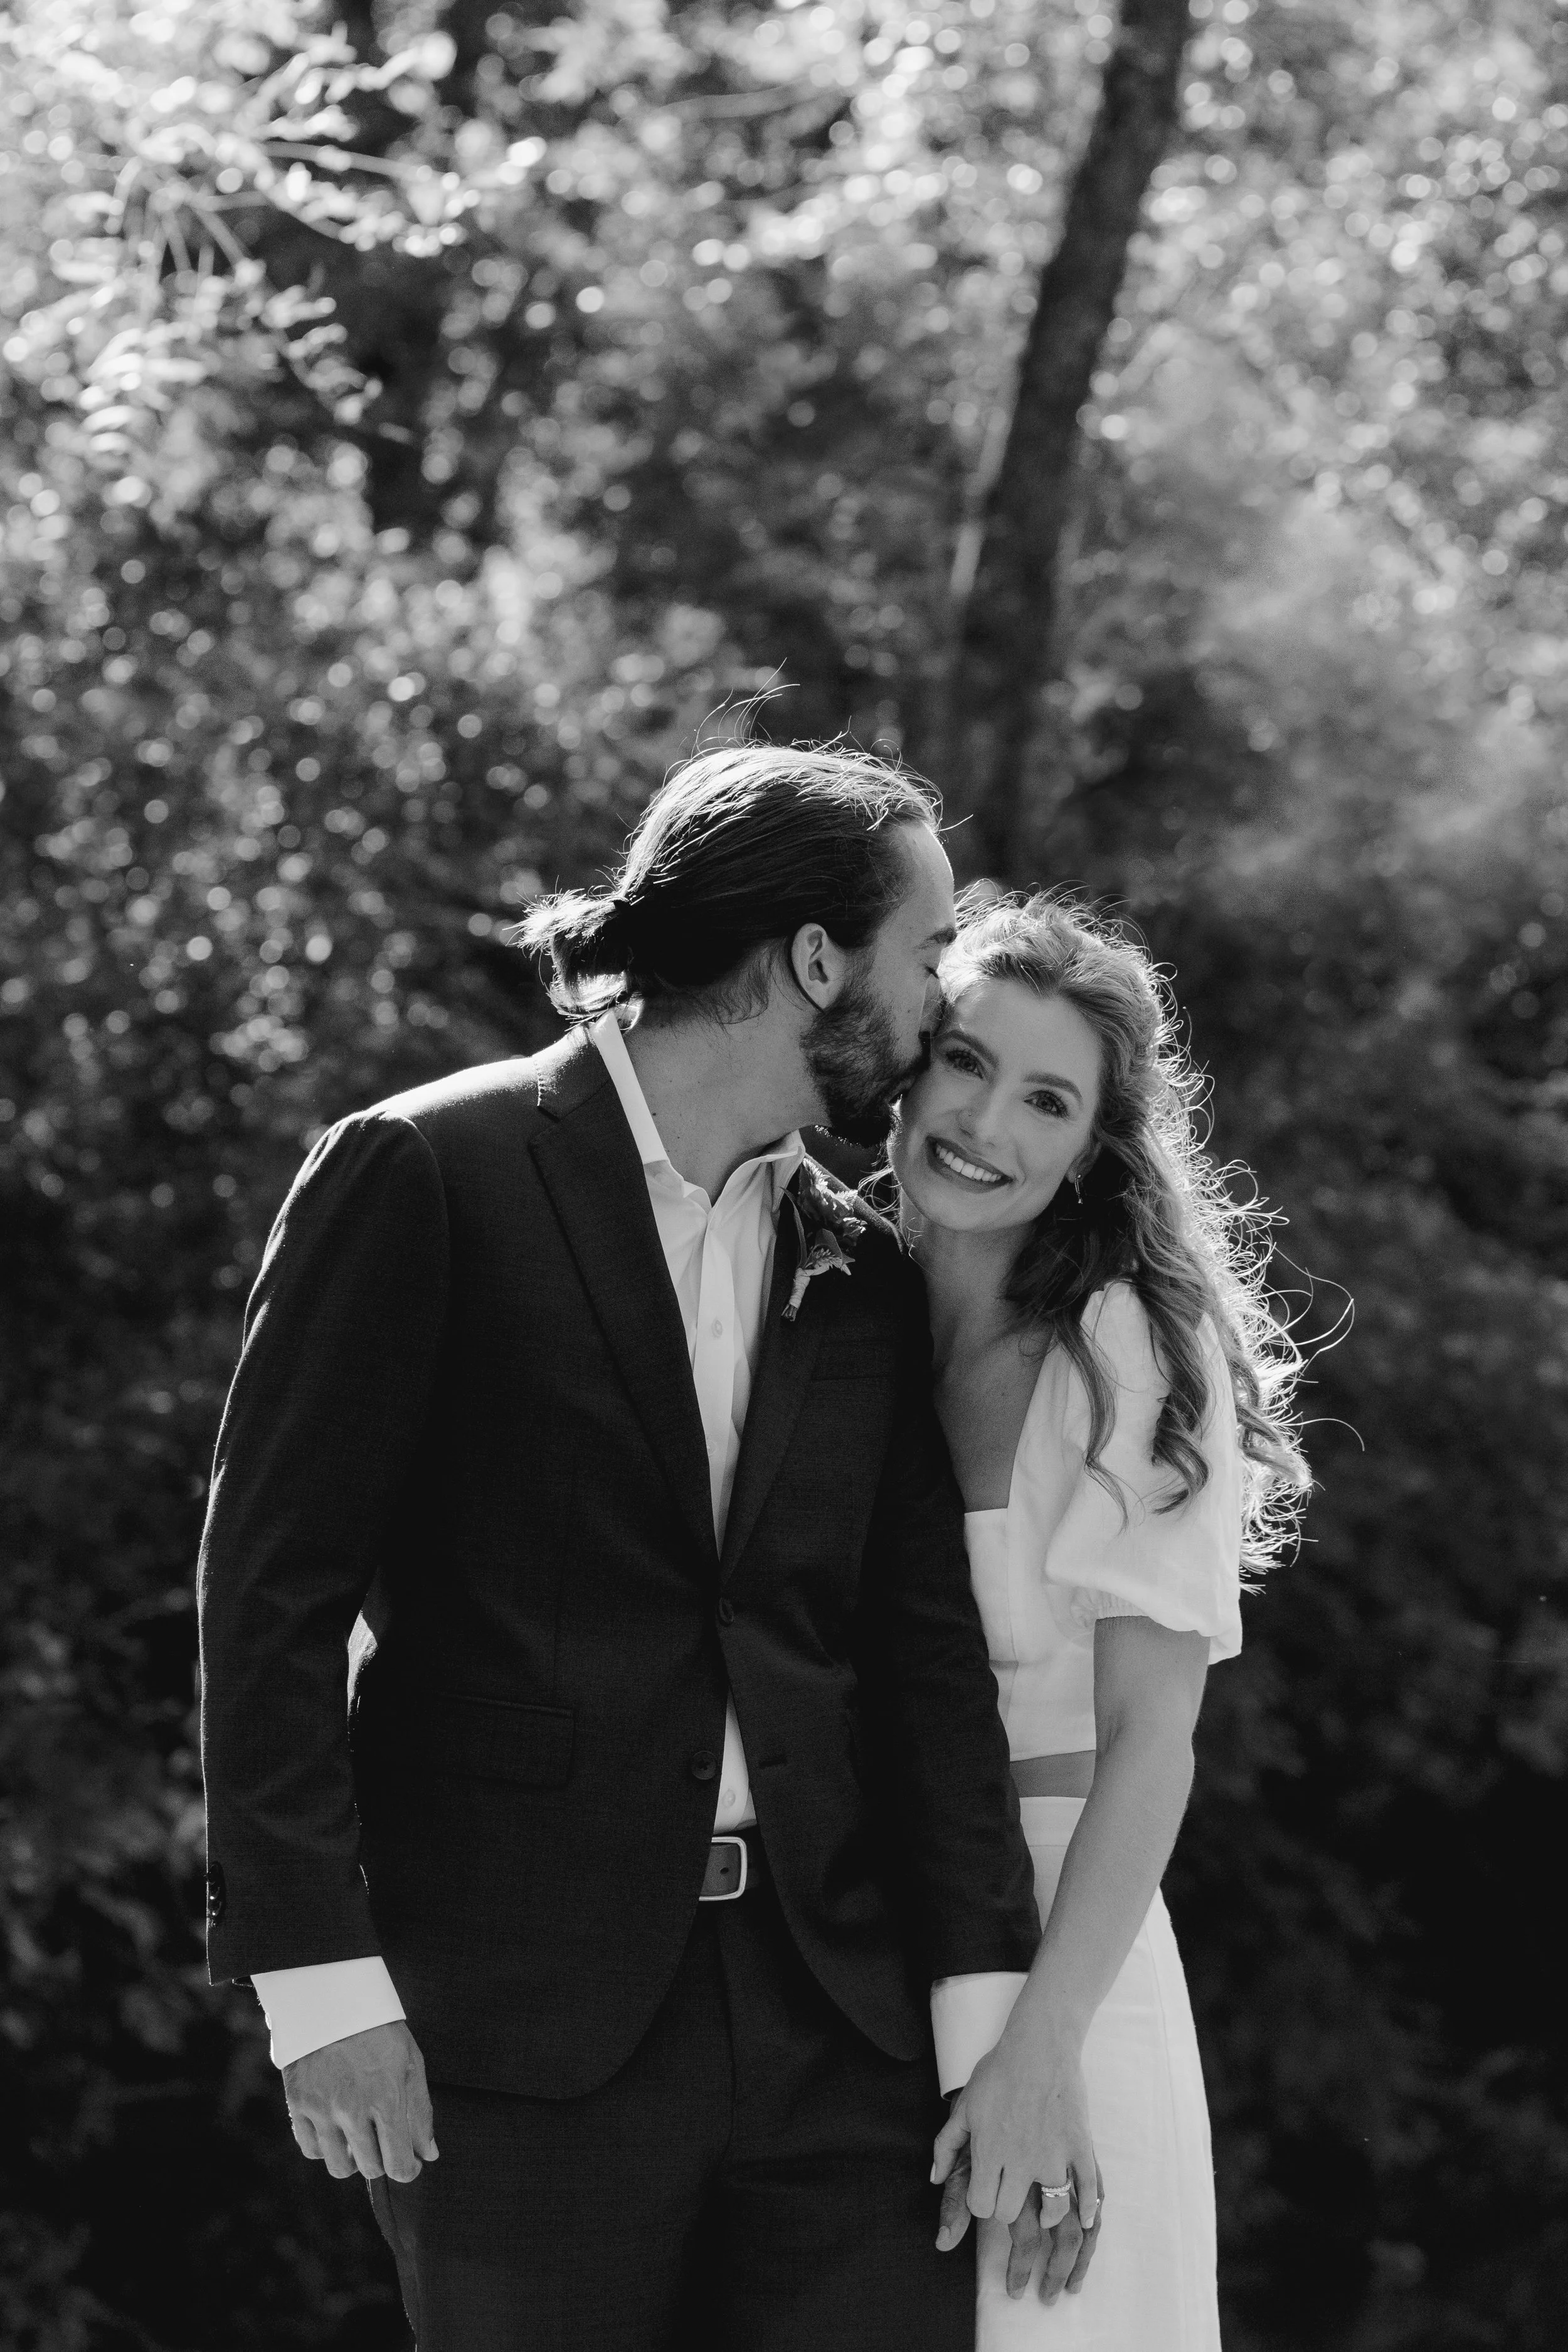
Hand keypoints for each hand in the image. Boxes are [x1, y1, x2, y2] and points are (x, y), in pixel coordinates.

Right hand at [283, 2020, 437, 2183]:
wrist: (334, 1999)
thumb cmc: (379, 2030)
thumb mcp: (411, 2063)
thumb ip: (420, 2112)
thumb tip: (428, 2154)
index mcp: (387, 2098)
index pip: (399, 2163)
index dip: (408, 2170)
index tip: (409, 2164)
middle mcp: (353, 2109)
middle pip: (370, 2168)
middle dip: (382, 2162)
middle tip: (384, 2143)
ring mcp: (322, 2109)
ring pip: (338, 2167)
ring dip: (353, 2160)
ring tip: (359, 2139)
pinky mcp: (298, 2104)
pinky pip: (311, 2150)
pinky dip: (324, 2148)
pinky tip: (335, 2131)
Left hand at [931, 2031, 1100, 2294]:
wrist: (1039, 2045)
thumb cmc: (999, 2072)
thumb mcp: (965, 2105)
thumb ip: (946, 2144)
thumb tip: (935, 2178)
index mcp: (989, 2153)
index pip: (981, 2206)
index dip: (981, 2201)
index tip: (987, 2189)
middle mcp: (1020, 2162)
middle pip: (1010, 2213)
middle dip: (1007, 2206)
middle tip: (1012, 2190)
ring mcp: (1054, 2157)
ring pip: (1051, 2211)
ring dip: (1046, 2212)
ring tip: (1043, 2202)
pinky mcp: (1079, 2147)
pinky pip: (1088, 2190)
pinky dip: (1087, 2209)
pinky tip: (1083, 2217)